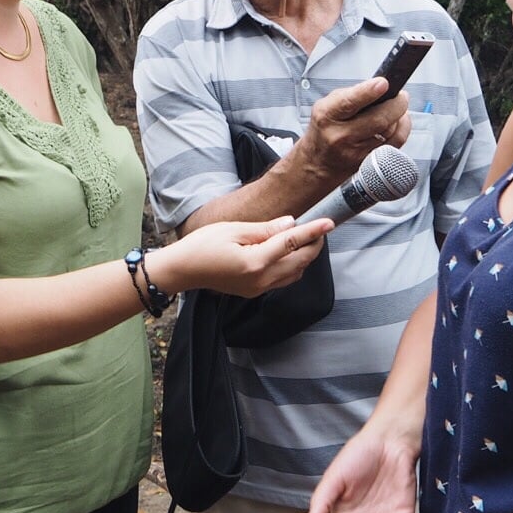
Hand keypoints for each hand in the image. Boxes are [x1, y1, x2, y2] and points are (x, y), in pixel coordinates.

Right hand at [149, 215, 331, 299]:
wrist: (183, 270)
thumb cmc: (202, 245)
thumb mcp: (233, 229)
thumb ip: (265, 229)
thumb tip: (290, 224)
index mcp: (255, 262)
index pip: (292, 243)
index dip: (312, 231)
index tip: (329, 222)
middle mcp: (261, 279)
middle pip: (300, 261)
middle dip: (313, 244)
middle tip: (319, 227)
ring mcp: (259, 288)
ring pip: (295, 273)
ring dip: (304, 256)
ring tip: (304, 237)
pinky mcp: (255, 291)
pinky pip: (284, 280)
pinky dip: (293, 265)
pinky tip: (288, 252)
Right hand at [298, 79, 411, 181]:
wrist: (318, 162)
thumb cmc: (324, 130)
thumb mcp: (327, 106)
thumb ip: (351, 94)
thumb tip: (380, 87)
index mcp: (327, 116)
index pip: (350, 102)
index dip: (369, 91)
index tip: (383, 83)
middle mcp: (340, 135)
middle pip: (378, 119)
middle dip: (396, 103)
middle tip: (400, 95)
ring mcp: (356, 152)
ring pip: (390, 130)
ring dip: (399, 115)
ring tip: (396, 107)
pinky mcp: (369, 161)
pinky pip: (395, 142)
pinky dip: (402, 128)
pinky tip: (398, 120)